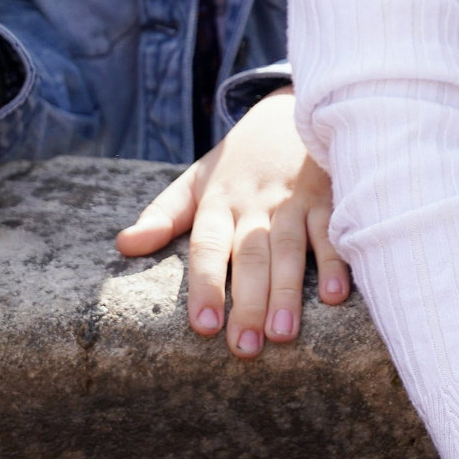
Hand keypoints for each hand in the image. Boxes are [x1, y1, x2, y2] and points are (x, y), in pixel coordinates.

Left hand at [115, 91, 349, 356]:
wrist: (292, 111)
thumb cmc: (239, 161)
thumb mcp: (196, 180)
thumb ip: (163, 214)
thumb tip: (123, 245)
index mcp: (219, 202)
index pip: (208, 245)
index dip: (205, 284)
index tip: (204, 325)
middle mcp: (256, 204)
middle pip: (250, 256)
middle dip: (247, 302)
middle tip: (244, 347)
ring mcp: (294, 201)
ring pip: (289, 249)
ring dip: (287, 291)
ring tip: (282, 334)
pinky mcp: (328, 198)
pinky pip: (331, 231)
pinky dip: (335, 262)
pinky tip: (335, 296)